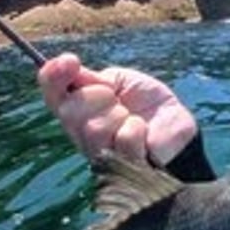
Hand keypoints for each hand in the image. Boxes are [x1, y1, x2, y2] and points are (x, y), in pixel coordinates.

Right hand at [38, 53, 196, 165]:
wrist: (177, 126)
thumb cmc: (148, 106)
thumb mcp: (121, 82)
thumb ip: (93, 79)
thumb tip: (69, 68)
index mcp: (78, 112)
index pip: (52, 95)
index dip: (54, 77)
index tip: (70, 60)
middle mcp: (82, 136)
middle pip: (70, 112)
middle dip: (97, 97)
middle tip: (116, 99)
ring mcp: (100, 156)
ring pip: (94, 128)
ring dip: (119, 115)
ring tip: (133, 118)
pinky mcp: (122, 168)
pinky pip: (123, 139)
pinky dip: (136, 129)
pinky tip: (144, 134)